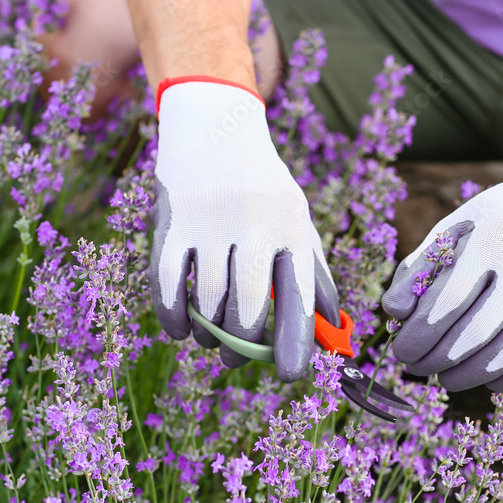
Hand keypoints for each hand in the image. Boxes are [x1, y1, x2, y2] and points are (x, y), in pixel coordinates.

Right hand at [148, 78, 339, 380]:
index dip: (294, 342)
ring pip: (208, 301)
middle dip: (242, 346)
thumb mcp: (297, 222)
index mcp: (291, 227)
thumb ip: (314, 274)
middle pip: (246, 308)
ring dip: (209, 332)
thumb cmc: (264, 188)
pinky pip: (168, 284)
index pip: (298, 297)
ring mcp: (210, 222)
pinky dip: (174, 316)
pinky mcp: (171, 222)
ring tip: (212, 339)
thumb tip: (333, 329)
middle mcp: (254, 224)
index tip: (288, 375)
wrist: (214, 127)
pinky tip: (181, 328)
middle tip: (237, 358)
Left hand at [382, 123, 502, 391]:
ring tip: (445, 377)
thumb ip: (419, 268)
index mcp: (494, 239)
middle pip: (474, 334)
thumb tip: (394, 314)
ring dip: (467, 376)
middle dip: (436, 359)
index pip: (447, 301)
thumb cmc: (496, 225)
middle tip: (416, 366)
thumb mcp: (455, 230)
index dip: (418, 335)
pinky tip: (486, 377)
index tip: (401, 350)